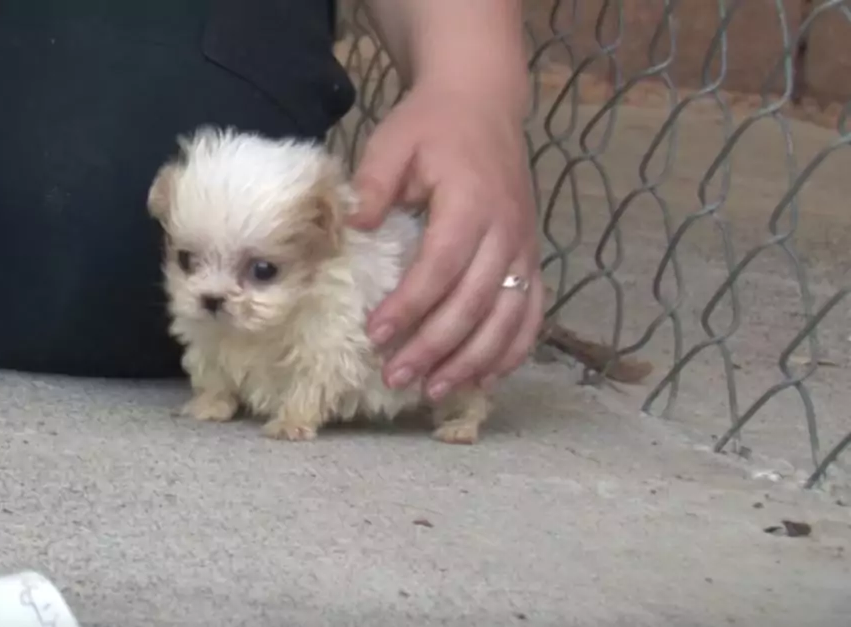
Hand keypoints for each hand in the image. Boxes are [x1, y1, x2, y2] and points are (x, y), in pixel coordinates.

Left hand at [347, 82, 543, 400]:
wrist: (484, 103)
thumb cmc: (431, 126)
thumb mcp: (392, 142)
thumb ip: (373, 184)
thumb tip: (352, 225)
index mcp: (471, 202)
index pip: (441, 266)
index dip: (410, 305)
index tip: (376, 335)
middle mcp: (506, 231)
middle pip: (474, 303)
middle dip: (435, 346)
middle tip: (396, 377)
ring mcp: (524, 247)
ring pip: (508, 318)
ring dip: (473, 360)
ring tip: (436, 391)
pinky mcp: (531, 258)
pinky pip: (531, 313)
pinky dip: (512, 350)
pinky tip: (485, 378)